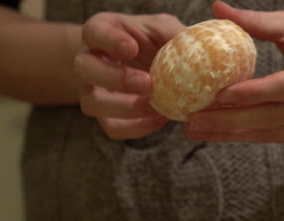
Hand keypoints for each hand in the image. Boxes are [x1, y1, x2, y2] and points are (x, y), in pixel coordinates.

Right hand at [74, 12, 184, 139]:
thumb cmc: (151, 41)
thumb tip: (199, 47)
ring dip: (125, 108)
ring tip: (156, 106)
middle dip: (115, 78)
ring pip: (91, 103)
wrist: (144, 63)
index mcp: (101, 32)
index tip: (132, 48)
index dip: (110, 40)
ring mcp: (93, 90)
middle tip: (147, 83)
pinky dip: (136, 127)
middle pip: (84, 69)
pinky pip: (112, 127)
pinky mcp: (105, 115)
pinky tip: (160, 119)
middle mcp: (89, 60)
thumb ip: (174, 35)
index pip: (94, 31)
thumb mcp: (163, 29)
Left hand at [185, 1, 283, 145]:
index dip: (253, 92)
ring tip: (197, 129)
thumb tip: (216, 8)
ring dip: (231, 132)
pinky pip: (274, 138)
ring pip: (271, 132)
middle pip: (275, 115)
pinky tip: (220, 131)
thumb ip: (257, 21)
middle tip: (194, 121)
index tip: (218, 95)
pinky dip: (245, 135)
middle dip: (230, 121)